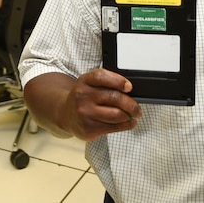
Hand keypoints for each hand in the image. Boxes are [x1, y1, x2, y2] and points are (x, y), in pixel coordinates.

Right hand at [26, 69, 141, 140]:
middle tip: (137, 108)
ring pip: (117, 115)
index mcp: (84, 81)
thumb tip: (130, 91)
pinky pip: (114, 127)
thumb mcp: (89, 84)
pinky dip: (126, 125)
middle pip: (114, 98)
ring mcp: (85, 113)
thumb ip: (106, 84)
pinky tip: (128, 123)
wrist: (66, 115)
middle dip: (131, 104)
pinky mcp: (89, 128)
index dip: (118, 81)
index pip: (102, 76)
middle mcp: (83, 96)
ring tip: (134, 116)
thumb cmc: (84, 98)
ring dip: (130, 116)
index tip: (129, 87)